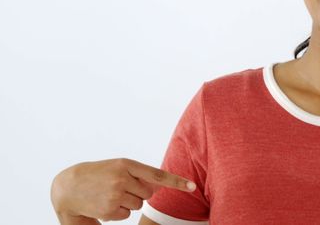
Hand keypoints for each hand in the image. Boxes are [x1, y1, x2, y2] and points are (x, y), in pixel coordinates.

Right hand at [51, 158, 195, 223]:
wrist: (67, 186)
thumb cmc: (98, 175)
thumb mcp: (118, 167)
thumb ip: (140, 174)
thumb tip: (159, 187)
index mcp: (126, 164)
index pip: (157, 174)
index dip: (176, 182)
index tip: (191, 187)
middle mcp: (122, 178)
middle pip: (149, 193)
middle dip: (139, 193)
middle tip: (119, 188)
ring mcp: (115, 194)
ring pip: (138, 204)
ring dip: (127, 203)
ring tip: (109, 195)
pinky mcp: (109, 210)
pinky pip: (126, 215)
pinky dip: (118, 213)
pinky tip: (103, 204)